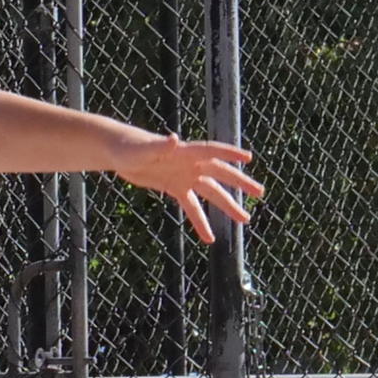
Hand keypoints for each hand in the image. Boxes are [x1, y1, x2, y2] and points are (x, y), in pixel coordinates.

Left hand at [118, 131, 263, 239]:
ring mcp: (184, 176)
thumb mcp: (142, 149)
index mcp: (184, 151)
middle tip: (259, 192)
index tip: (248, 158)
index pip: (211, 151)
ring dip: (227, 205)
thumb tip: (174, 139)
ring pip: (211, 192)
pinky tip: (209, 238)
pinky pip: (191, 207)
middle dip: (239, 183)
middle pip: (219, 173)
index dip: (229, 154)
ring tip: (244, 220)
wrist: (118, 153)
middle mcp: (189, 163)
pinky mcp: (175, 187)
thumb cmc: (129, 147)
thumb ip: (159, 146)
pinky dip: (200, 221)